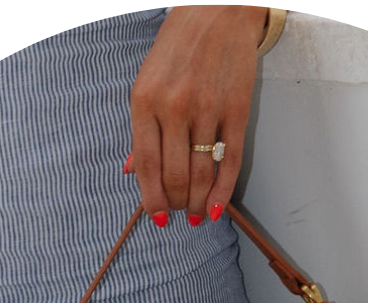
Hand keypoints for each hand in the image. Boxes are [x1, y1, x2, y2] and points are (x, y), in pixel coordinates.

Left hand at [125, 5, 267, 226]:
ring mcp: (208, 110)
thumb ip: (141, 129)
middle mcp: (175, 107)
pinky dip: (222, 191)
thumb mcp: (146, 83)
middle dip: (175, 203)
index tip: (156, 217)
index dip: (151, 198)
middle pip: (174, 175)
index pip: (147, 165)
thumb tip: (132, 170)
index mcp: (145, 101)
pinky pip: (230, 162)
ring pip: (201, 173)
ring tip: (195, 213)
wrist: (217, 12)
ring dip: (197, 202)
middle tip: (178, 213)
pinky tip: (215, 208)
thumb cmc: (177, 48)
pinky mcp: (236, 111)